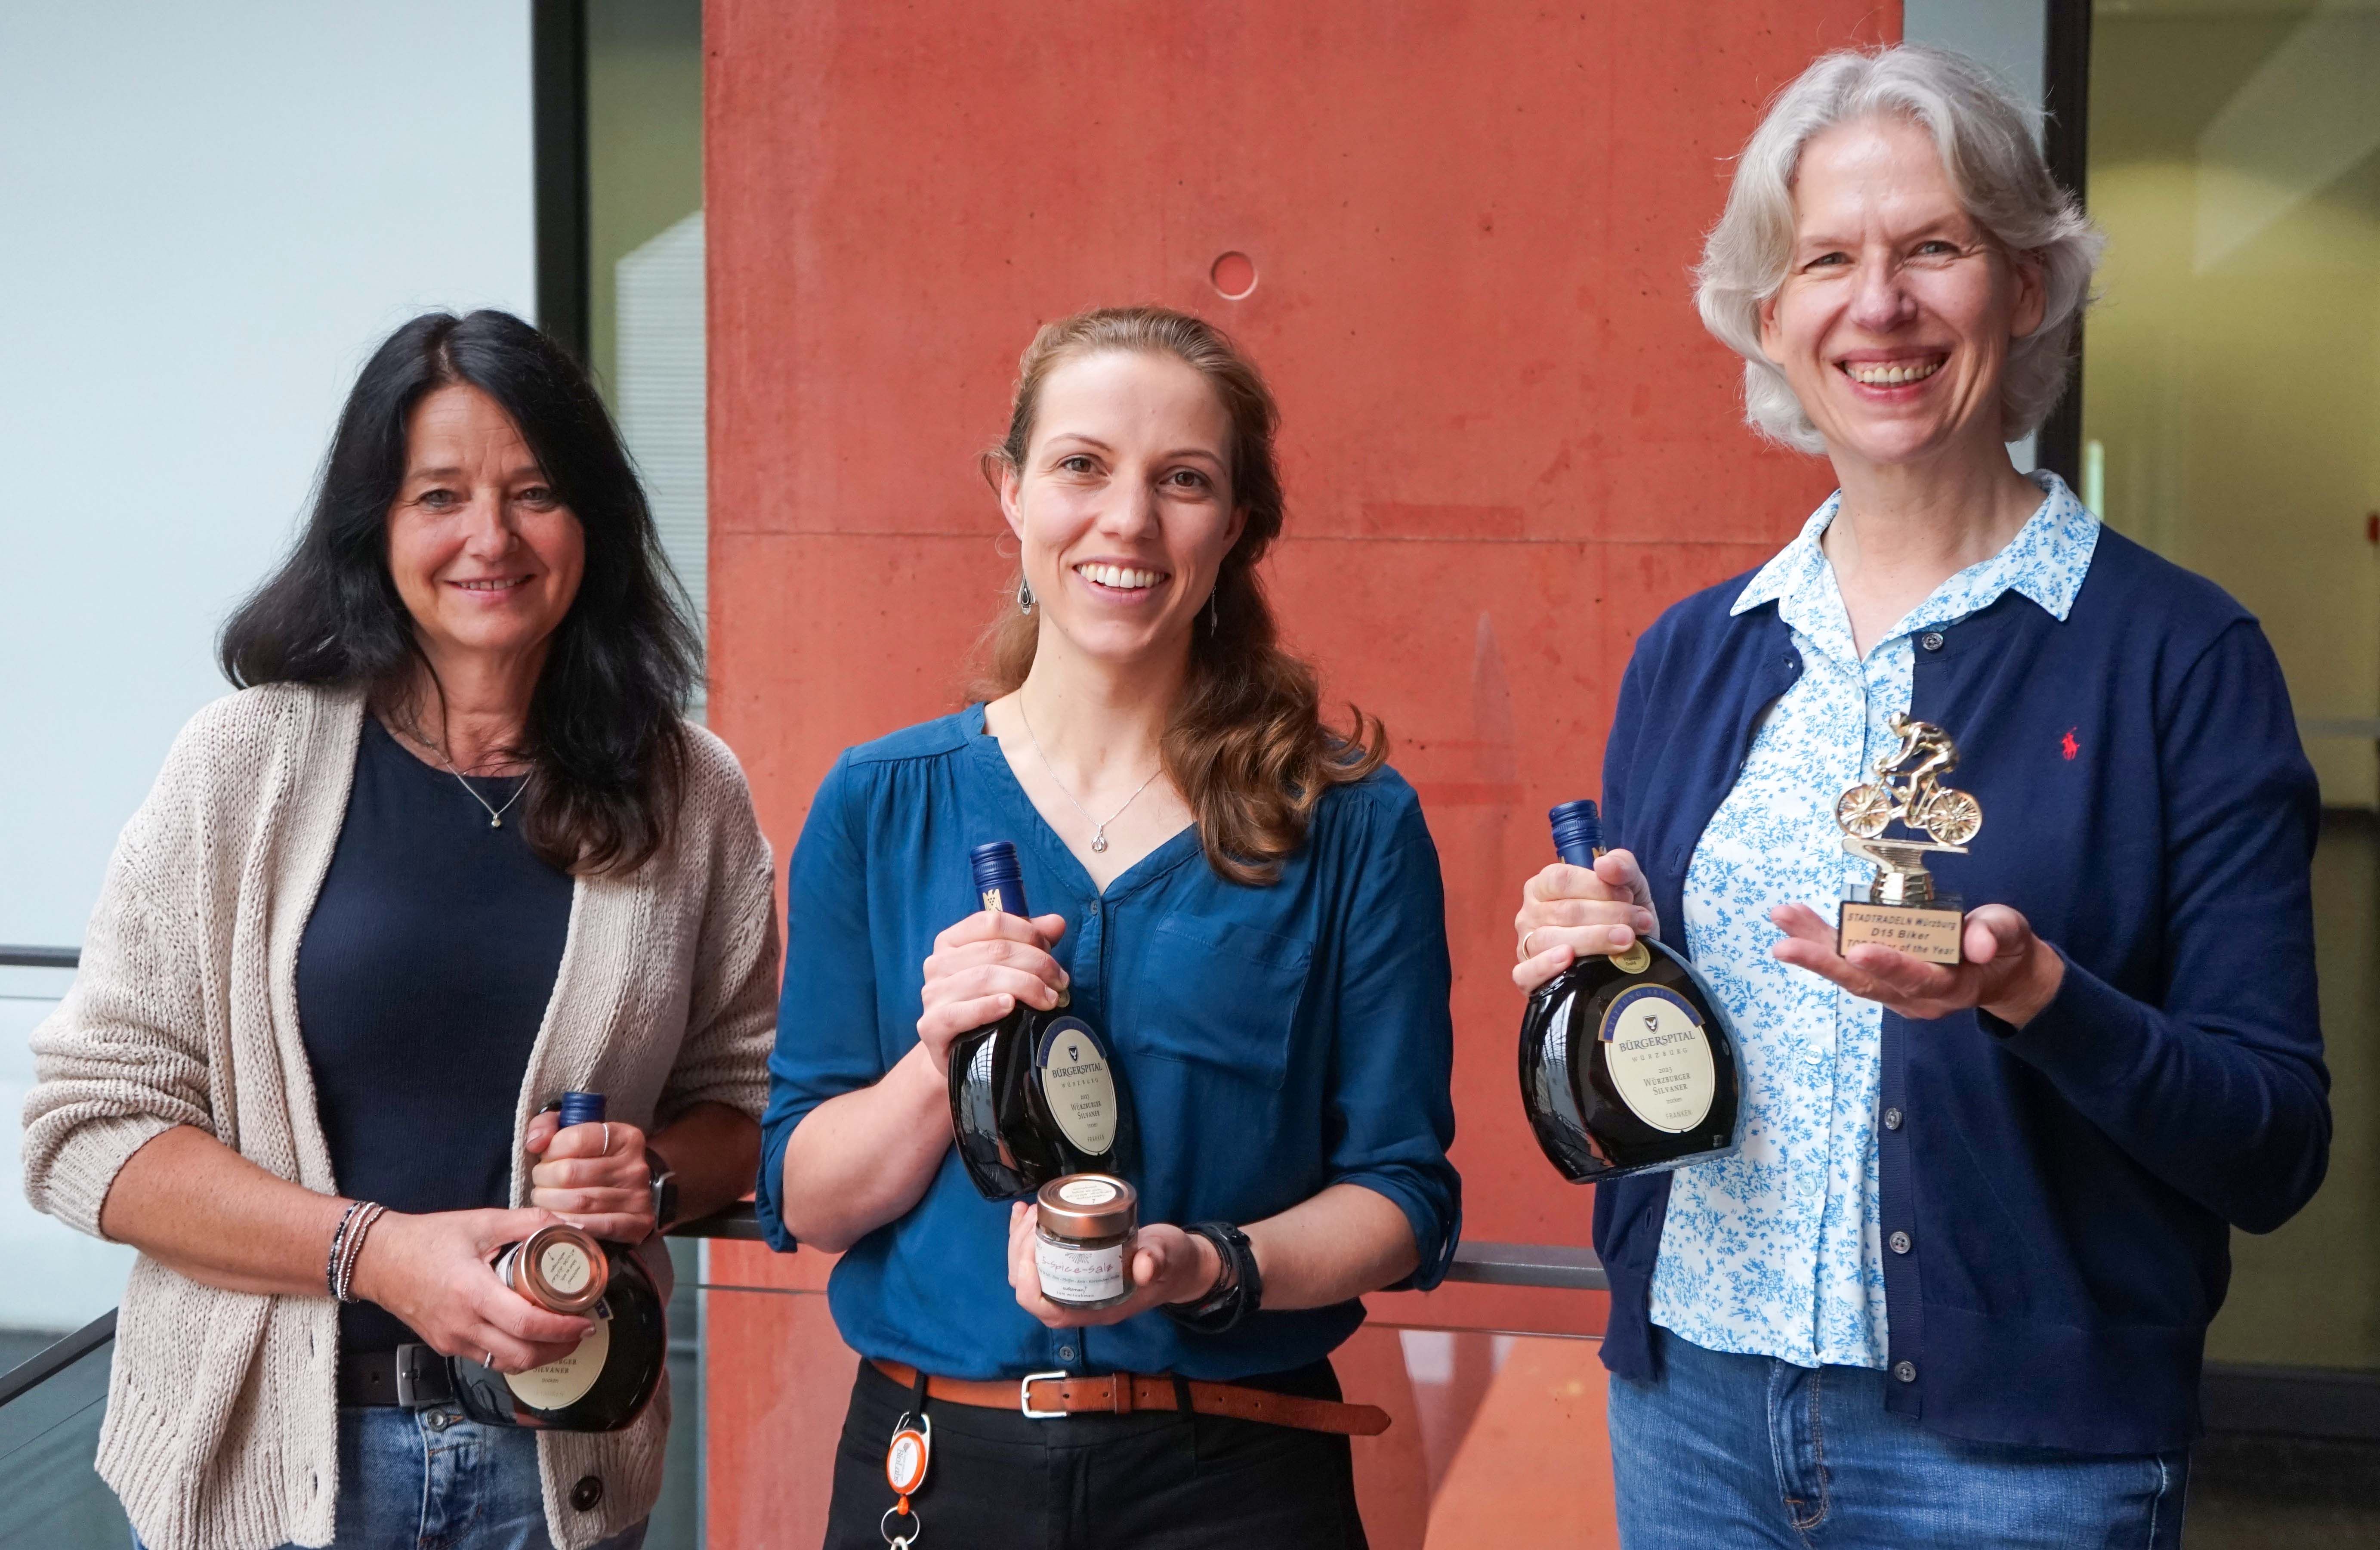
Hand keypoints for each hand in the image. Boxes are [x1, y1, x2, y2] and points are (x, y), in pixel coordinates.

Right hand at [349, 1206, 594, 1372]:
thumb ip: (529, 1222)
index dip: (562, 1328)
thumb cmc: (427, 1239)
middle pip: (522, 1355)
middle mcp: (462, 1325)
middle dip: (559, 1348)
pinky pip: (488, 1359)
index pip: (526, 1323)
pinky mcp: (446, 1346)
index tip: (584, 1321)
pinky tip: (528, 1335)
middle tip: (581, 1331)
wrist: (378, 1259)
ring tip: (561, 1335)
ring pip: (506, 1364)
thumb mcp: (481, 1221)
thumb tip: (573, 1226)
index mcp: (472, 1292)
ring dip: (539, 1355)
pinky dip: (514, 1353)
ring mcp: (452, 1340)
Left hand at [525, 1111, 653, 1241]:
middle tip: (541, 1184)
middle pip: (571, 1173)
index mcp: (623, 1137)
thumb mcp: (571, 1132)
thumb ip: (547, 1124)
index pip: (576, 1139)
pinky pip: (594, 1226)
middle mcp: (634, 1166)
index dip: (550, 1152)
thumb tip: (535, 1143)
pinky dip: (568, 1225)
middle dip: (544, 1180)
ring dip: (550, 1204)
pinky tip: (556, 1221)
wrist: (623, 1192)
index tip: (546, 1159)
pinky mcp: (637, 1223)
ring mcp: (638, 1196)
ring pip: (578, 1202)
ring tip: (546, 1201)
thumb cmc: (590, 1161)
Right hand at [917, 909, 1070, 1066]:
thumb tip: (1057, 923)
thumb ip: (1029, 942)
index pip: (992, 922)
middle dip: (1036, 963)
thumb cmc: (985, 1003)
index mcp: (952, 940)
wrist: (959, 1051)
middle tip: (1060, 982)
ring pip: (984, 977)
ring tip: (1049, 999)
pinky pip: (959, 1012)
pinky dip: (988, 1007)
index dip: (1028, 933)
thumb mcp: (1005, 968)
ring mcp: (932, 994)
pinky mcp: (931, 1026)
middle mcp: (938, 963)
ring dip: (1025, 985)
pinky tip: (1010, 1007)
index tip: (1052, 952)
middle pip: (994, 950)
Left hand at [1005, 1201, 1222, 1328]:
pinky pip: (1040, 1257)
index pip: (1049, 1310)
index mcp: (1098, 1308)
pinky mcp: (1075, 1266)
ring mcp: (1075, 1285)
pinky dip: (1026, 1235)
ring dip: (1019, 1242)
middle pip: (1032, 1289)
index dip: (1031, 1285)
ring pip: (1031, 1273)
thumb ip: (1157, 1261)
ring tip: (1027, 1211)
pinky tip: (1024, 1212)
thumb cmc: (1173, 1265)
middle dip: (1021, 1254)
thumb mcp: (1169, 1260)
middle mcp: (1080, 1301)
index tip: (1031, 1250)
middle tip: (1032, 1218)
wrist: (1180, 1263)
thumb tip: (1145, 1267)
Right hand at [1512, 850, 1659, 992]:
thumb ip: (1622, 866)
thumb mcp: (1628, 885)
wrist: (1628, 955)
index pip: (1561, 879)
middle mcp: (1530, 913)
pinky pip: (1527, 972)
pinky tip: (1570, 960)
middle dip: (1608, 915)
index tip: (1627, 896)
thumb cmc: (1620, 915)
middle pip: (1564, 911)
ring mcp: (1527, 944)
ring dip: (1594, 940)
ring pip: (1551, 940)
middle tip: (1639, 922)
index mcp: (1544, 884)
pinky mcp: (1529, 976)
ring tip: (1626, 940)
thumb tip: (1605, 864)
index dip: (1597, 887)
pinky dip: (1546, 966)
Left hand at [1770, 902, 2065, 1025]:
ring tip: (1782, 918)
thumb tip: (1980, 944)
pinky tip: (1792, 918)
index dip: (1890, 965)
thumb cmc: (2003, 948)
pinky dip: (1818, 938)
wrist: (2001, 972)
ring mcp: (1893, 991)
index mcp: (1950, 988)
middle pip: (1865, 983)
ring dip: (1812, 946)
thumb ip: (1995, 934)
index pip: (1917, 979)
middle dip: (1825, 962)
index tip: (1860, 950)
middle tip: (1787, 946)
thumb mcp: (2009, 935)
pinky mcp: (1879, 977)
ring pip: (1848, 972)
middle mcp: (1914, 997)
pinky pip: (1845, 960)